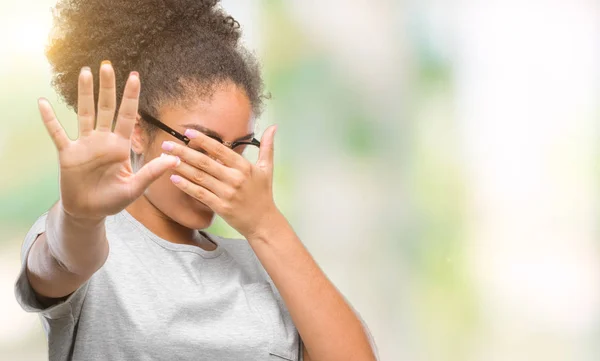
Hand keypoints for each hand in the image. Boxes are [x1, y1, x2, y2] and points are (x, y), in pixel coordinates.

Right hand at [40, 62, 178, 220]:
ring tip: (85, 72)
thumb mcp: (135, 188)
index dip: (131, 97)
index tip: (135, 76)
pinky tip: (43, 103)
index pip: (128, 116)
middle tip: (107, 65)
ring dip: (84, 94)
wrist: (89, 212)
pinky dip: (50, 119)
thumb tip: (175, 160)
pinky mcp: (68, 154)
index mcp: (120, 146)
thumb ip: (152, 173)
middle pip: (106, 108)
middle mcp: (103, 140)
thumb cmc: (113, 199)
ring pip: (84, 113)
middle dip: (107, 87)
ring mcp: (85, 145)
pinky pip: (58, 133)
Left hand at [161, 125, 279, 237]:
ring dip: (181, 167)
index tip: (188, 132)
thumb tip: (273, 127)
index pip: (220, 149)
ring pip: (199, 177)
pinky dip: (186, 186)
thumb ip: (267, 147)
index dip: (203, 140)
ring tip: (165, 158)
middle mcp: (235, 178)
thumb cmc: (263, 194)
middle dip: (183, 152)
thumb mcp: (267, 168)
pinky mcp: (220, 207)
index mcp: (244, 167)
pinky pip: (199, 194)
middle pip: (204, 162)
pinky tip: (173, 178)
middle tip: (167, 144)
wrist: (263, 222)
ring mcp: (227, 193)